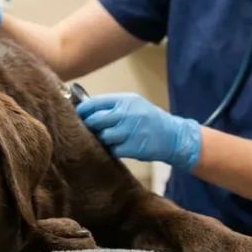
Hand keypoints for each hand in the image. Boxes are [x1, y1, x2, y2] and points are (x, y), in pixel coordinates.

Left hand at [76, 92, 201, 171]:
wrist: (173, 135)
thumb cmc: (148, 119)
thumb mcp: (133, 105)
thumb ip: (112, 106)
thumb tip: (86, 109)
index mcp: (125, 101)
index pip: (94, 103)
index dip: (83, 111)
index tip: (78, 116)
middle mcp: (126, 114)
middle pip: (95, 120)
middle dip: (89, 126)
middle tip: (88, 130)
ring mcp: (129, 131)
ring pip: (102, 136)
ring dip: (101, 139)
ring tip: (107, 139)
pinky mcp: (132, 148)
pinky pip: (113, 150)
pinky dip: (112, 150)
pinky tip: (118, 147)